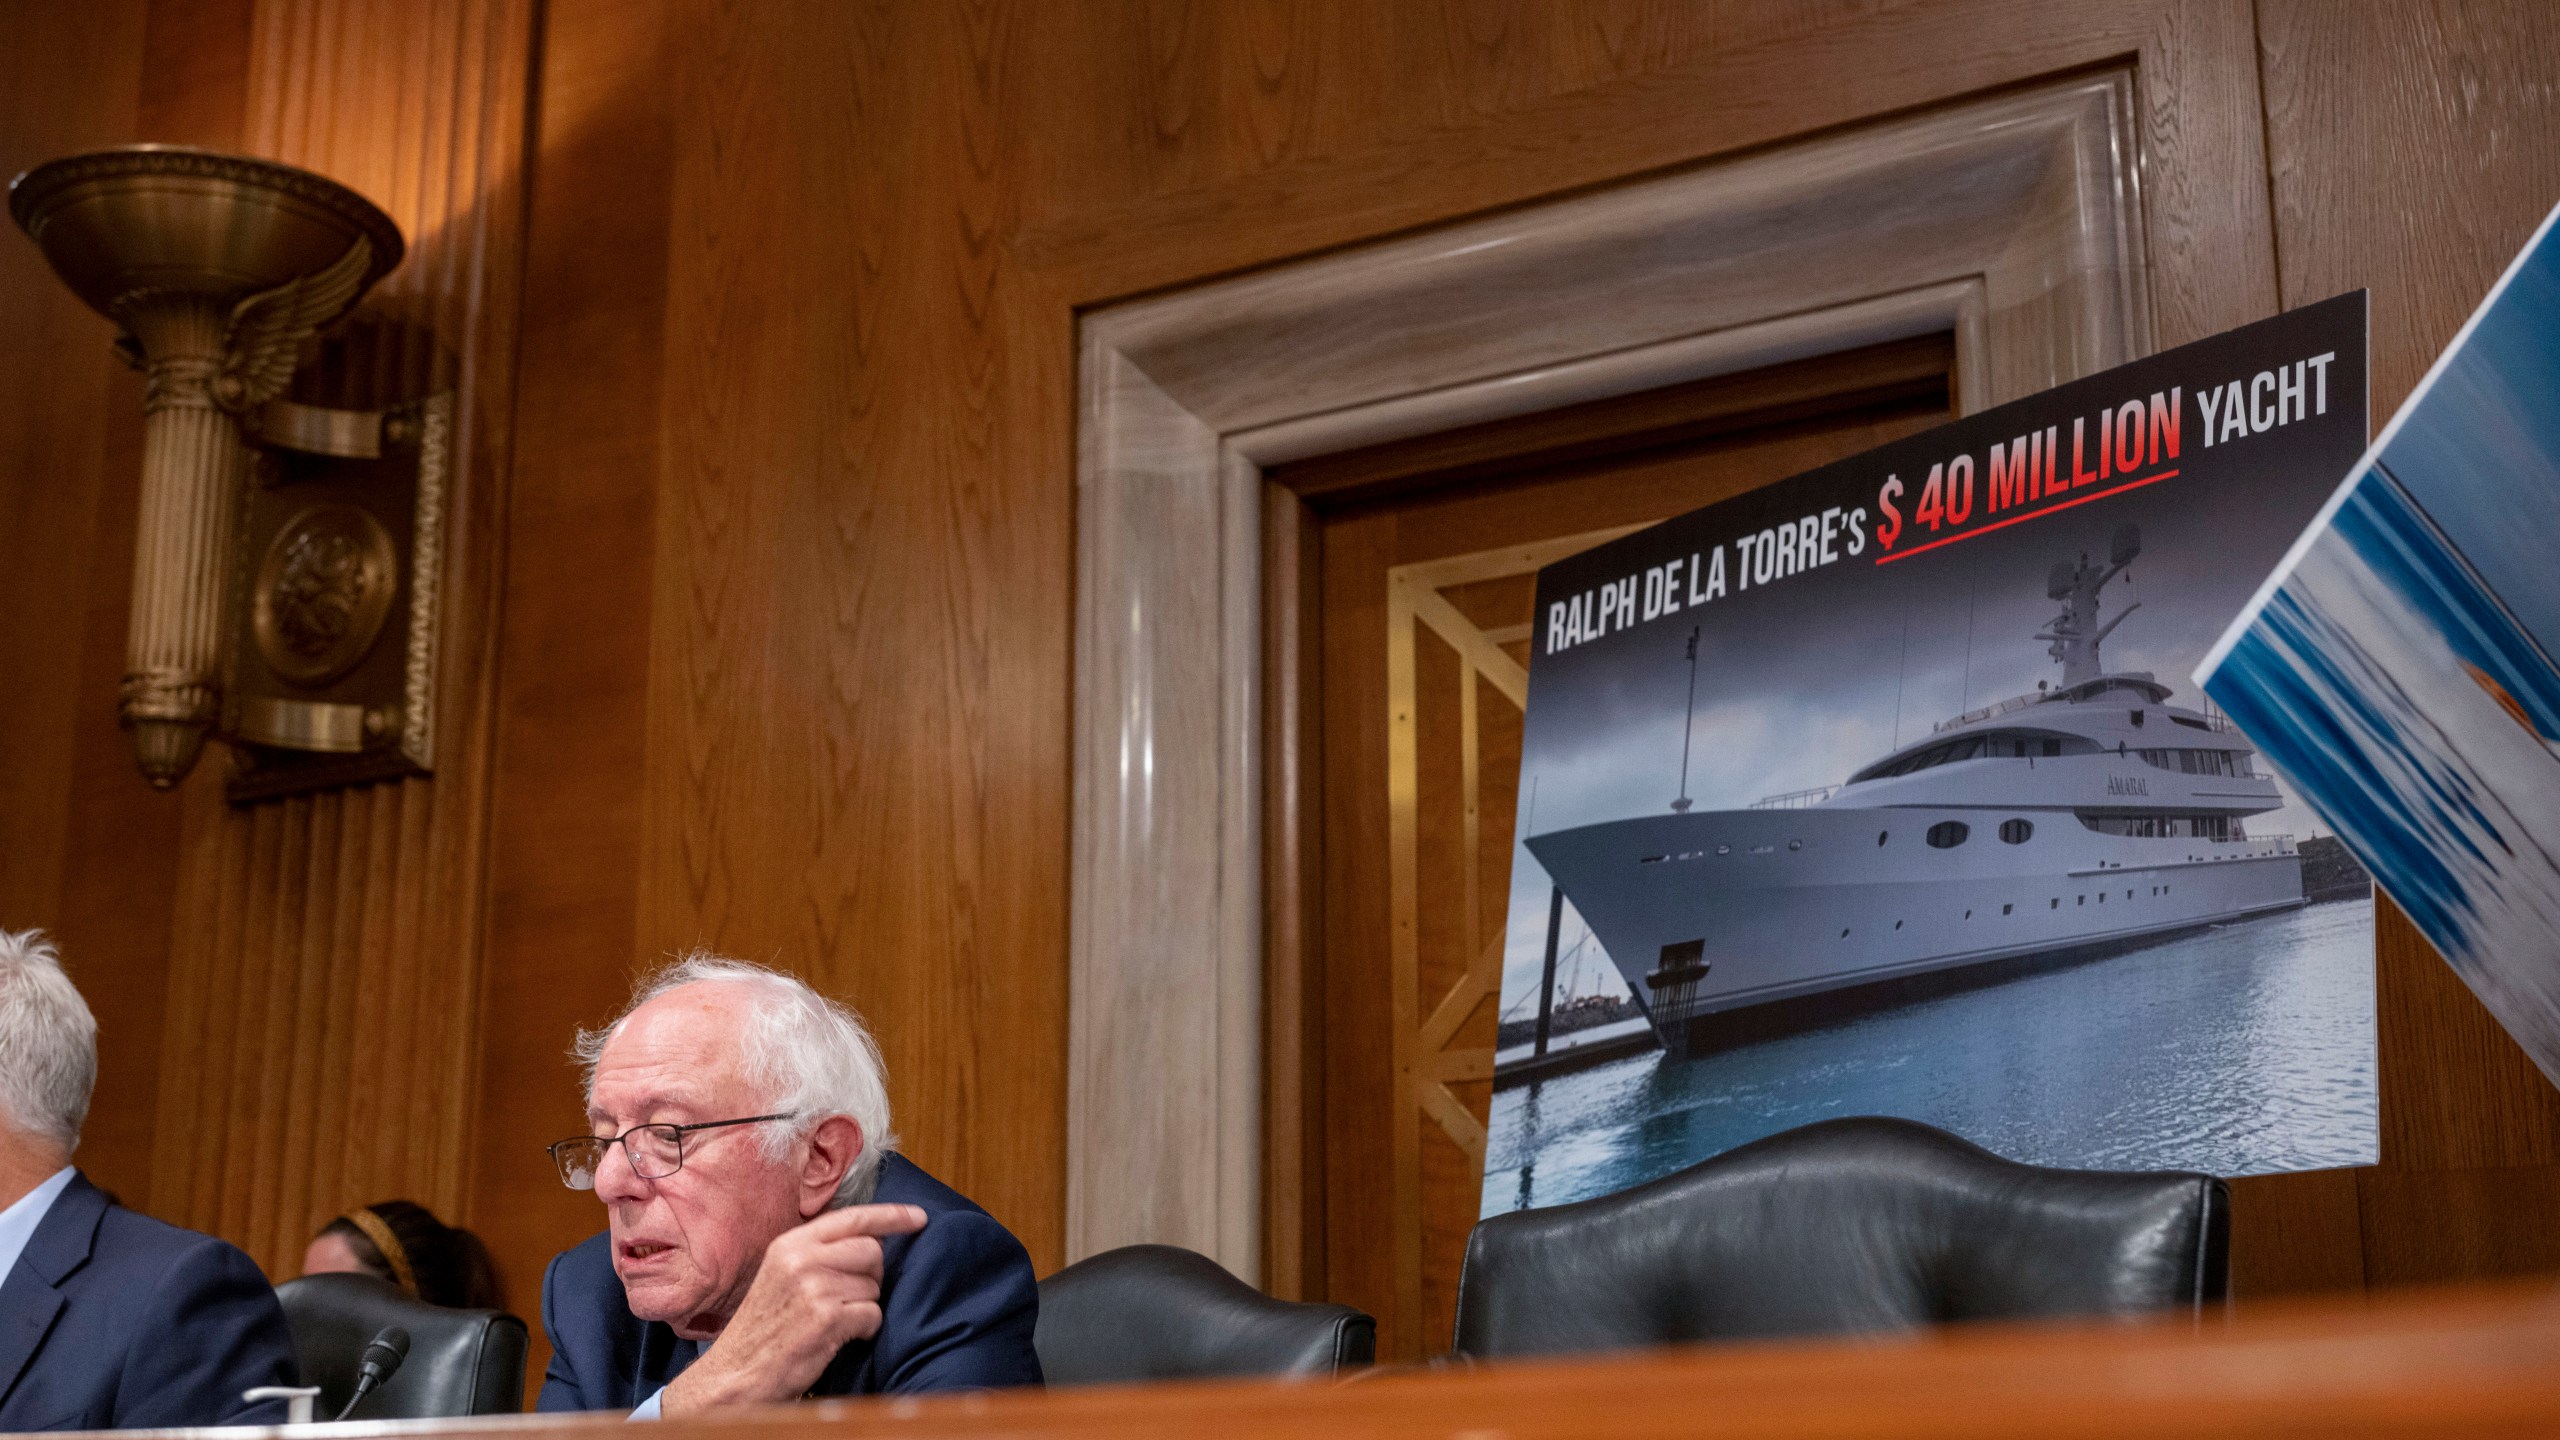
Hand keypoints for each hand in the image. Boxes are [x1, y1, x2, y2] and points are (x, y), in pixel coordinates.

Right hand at [659, 1204, 927, 1413]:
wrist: (737, 1374)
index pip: (852, 1217)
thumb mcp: (781, 1276)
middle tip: (851, 1296)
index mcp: (790, 1244)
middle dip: (872, 1275)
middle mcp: (801, 1259)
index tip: (919, 1217)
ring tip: (835, 1320)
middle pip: (871, 1250)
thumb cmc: (765, 1328)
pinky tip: (839, 1337)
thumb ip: (819, 1254)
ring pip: (873, 1285)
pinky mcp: (826, 1318)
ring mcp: (814, 1288)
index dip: (892, 1216)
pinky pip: (871, 1314)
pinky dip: (864, 1329)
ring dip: (864, 1306)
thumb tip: (871, 1242)